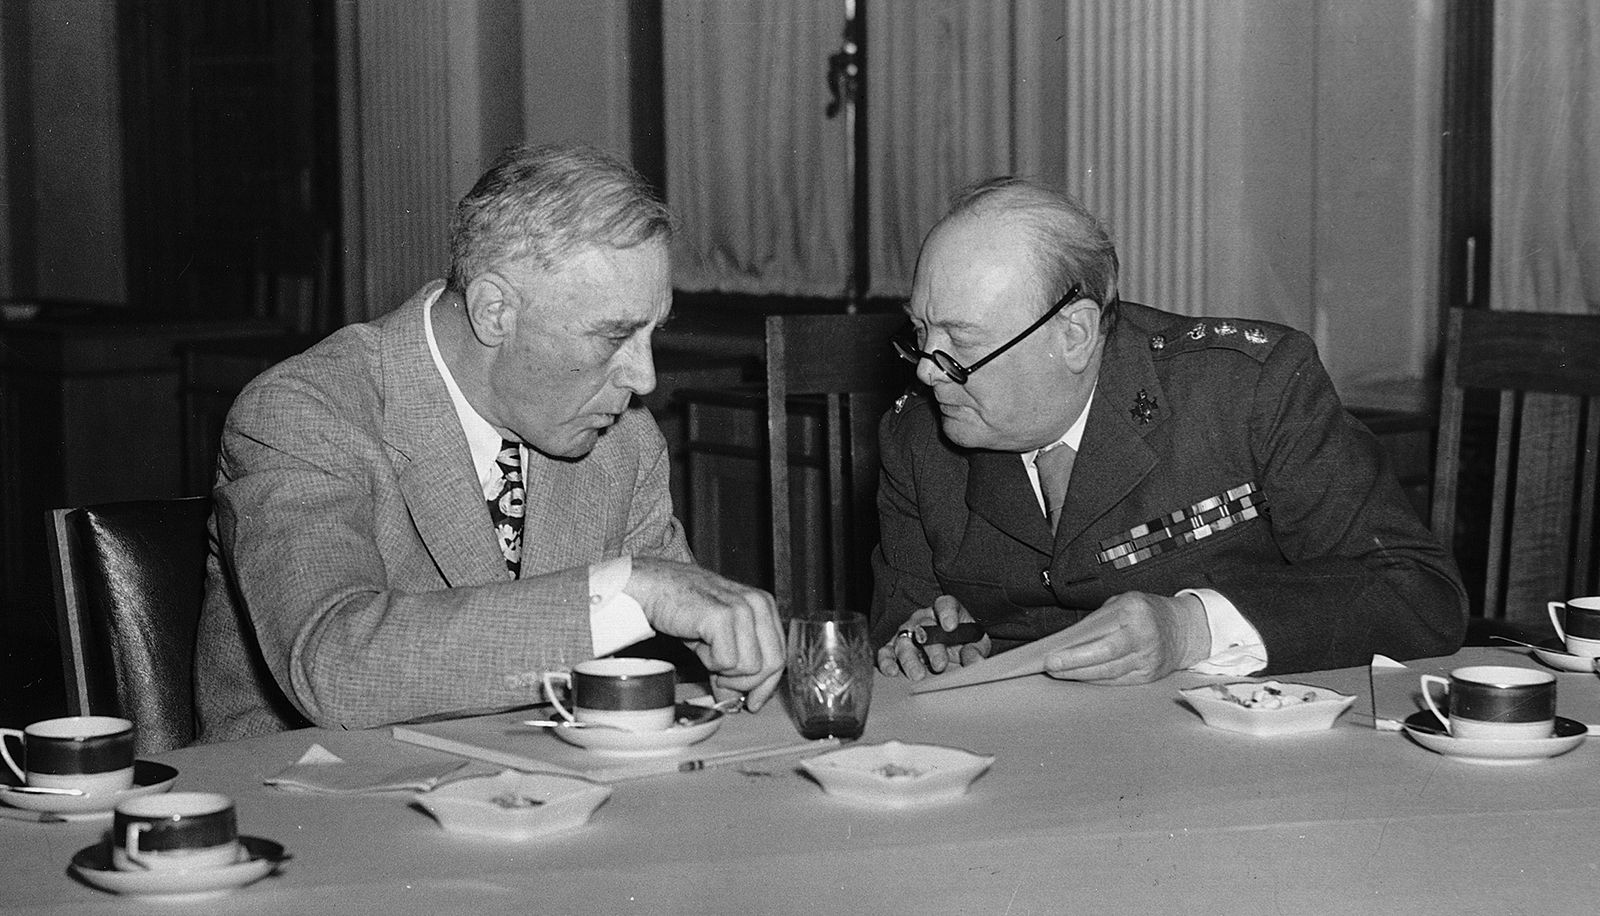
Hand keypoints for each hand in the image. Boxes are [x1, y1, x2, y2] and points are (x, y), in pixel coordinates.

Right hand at [625, 558, 784, 710]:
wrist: (652, 587)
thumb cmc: (682, 607)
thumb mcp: (716, 638)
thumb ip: (732, 668)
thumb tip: (736, 700)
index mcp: (764, 605)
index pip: (780, 655)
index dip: (767, 685)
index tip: (753, 703)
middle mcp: (758, 604)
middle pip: (771, 665)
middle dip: (746, 683)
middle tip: (722, 682)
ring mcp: (742, 609)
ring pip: (750, 667)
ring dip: (724, 670)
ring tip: (705, 651)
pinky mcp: (722, 617)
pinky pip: (728, 662)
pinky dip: (710, 662)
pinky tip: (699, 644)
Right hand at [876, 595, 990, 680]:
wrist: (951, 652)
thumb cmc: (963, 643)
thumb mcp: (976, 645)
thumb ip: (975, 651)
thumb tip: (975, 661)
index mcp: (945, 610)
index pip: (945, 604)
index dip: (947, 613)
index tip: (951, 626)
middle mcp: (923, 619)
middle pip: (924, 626)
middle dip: (932, 647)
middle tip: (940, 665)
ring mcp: (906, 633)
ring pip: (904, 642)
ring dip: (910, 659)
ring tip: (918, 675)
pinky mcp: (893, 648)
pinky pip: (885, 652)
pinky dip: (886, 661)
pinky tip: (892, 672)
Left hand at [1042, 592, 1210, 683]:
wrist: (1184, 628)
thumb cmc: (1147, 612)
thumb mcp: (1123, 602)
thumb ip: (1098, 619)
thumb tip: (1068, 639)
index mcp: (1135, 612)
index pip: (1100, 634)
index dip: (1075, 648)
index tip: (1052, 654)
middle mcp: (1144, 636)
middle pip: (1104, 656)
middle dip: (1074, 663)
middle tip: (1050, 666)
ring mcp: (1149, 658)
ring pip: (1109, 672)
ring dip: (1081, 674)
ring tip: (1059, 672)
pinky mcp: (1150, 675)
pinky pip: (1118, 680)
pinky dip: (1097, 680)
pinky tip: (1080, 677)